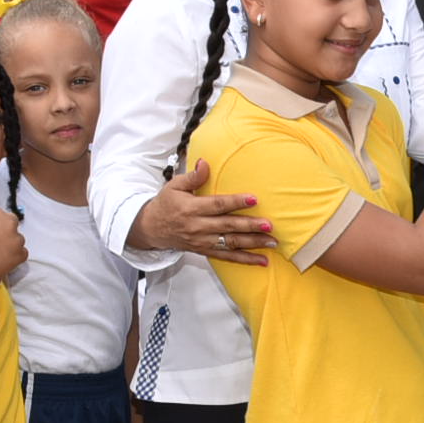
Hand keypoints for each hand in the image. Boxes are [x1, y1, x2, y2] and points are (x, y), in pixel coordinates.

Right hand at [139, 162, 274, 261]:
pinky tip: (262, 260)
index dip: (236, 202)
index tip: (254, 199)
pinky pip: (227, 257)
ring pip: (230, 243)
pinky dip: (245, 259)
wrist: (151, 228)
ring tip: (272, 242)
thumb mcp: (174, 186)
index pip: (217, 205)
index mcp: (191, 208)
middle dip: (250, 226)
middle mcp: (198, 227)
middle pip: (227, 226)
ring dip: (253, 244)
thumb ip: (192, 177)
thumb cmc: (165, 204)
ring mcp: (202, 241)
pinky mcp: (205, 250)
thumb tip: (205, 163)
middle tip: (269, 224)